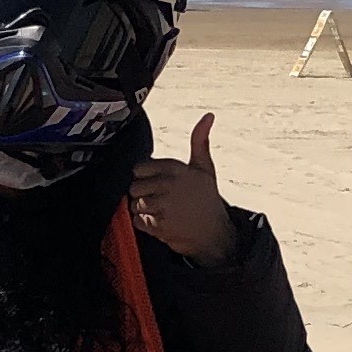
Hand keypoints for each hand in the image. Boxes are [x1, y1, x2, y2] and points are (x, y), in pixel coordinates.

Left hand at [131, 112, 235, 264]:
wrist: (216, 235)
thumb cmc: (207, 199)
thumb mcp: (205, 168)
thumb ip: (200, 141)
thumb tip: (208, 116)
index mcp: (178, 168)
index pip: (140, 168)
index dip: (144, 177)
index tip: (156, 184)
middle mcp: (171, 185)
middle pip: (135, 187)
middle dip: (142, 195)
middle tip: (158, 201)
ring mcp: (166, 206)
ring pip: (135, 204)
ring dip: (143, 211)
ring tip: (160, 212)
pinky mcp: (162, 225)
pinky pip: (138, 221)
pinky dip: (145, 224)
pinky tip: (159, 223)